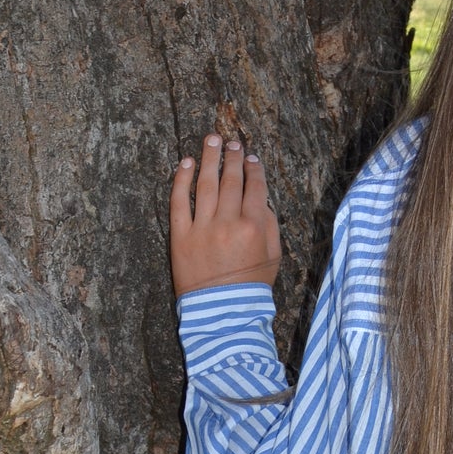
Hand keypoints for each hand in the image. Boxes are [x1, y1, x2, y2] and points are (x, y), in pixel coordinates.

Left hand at [170, 134, 281, 296]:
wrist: (222, 312)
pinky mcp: (181, 236)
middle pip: (231, 181)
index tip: (252, 157)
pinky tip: (185, 163)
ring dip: (209, 159)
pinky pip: (179, 202)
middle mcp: (228, 223)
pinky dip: (181, 180)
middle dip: (232, 158)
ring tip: (211, 140)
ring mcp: (203, 228)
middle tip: (232, 142)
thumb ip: (269, 224)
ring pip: (206, 185)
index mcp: (253, 227)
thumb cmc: (251, 285)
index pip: (254, 188)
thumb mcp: (273, 255)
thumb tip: (259, 198)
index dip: (254, 169)